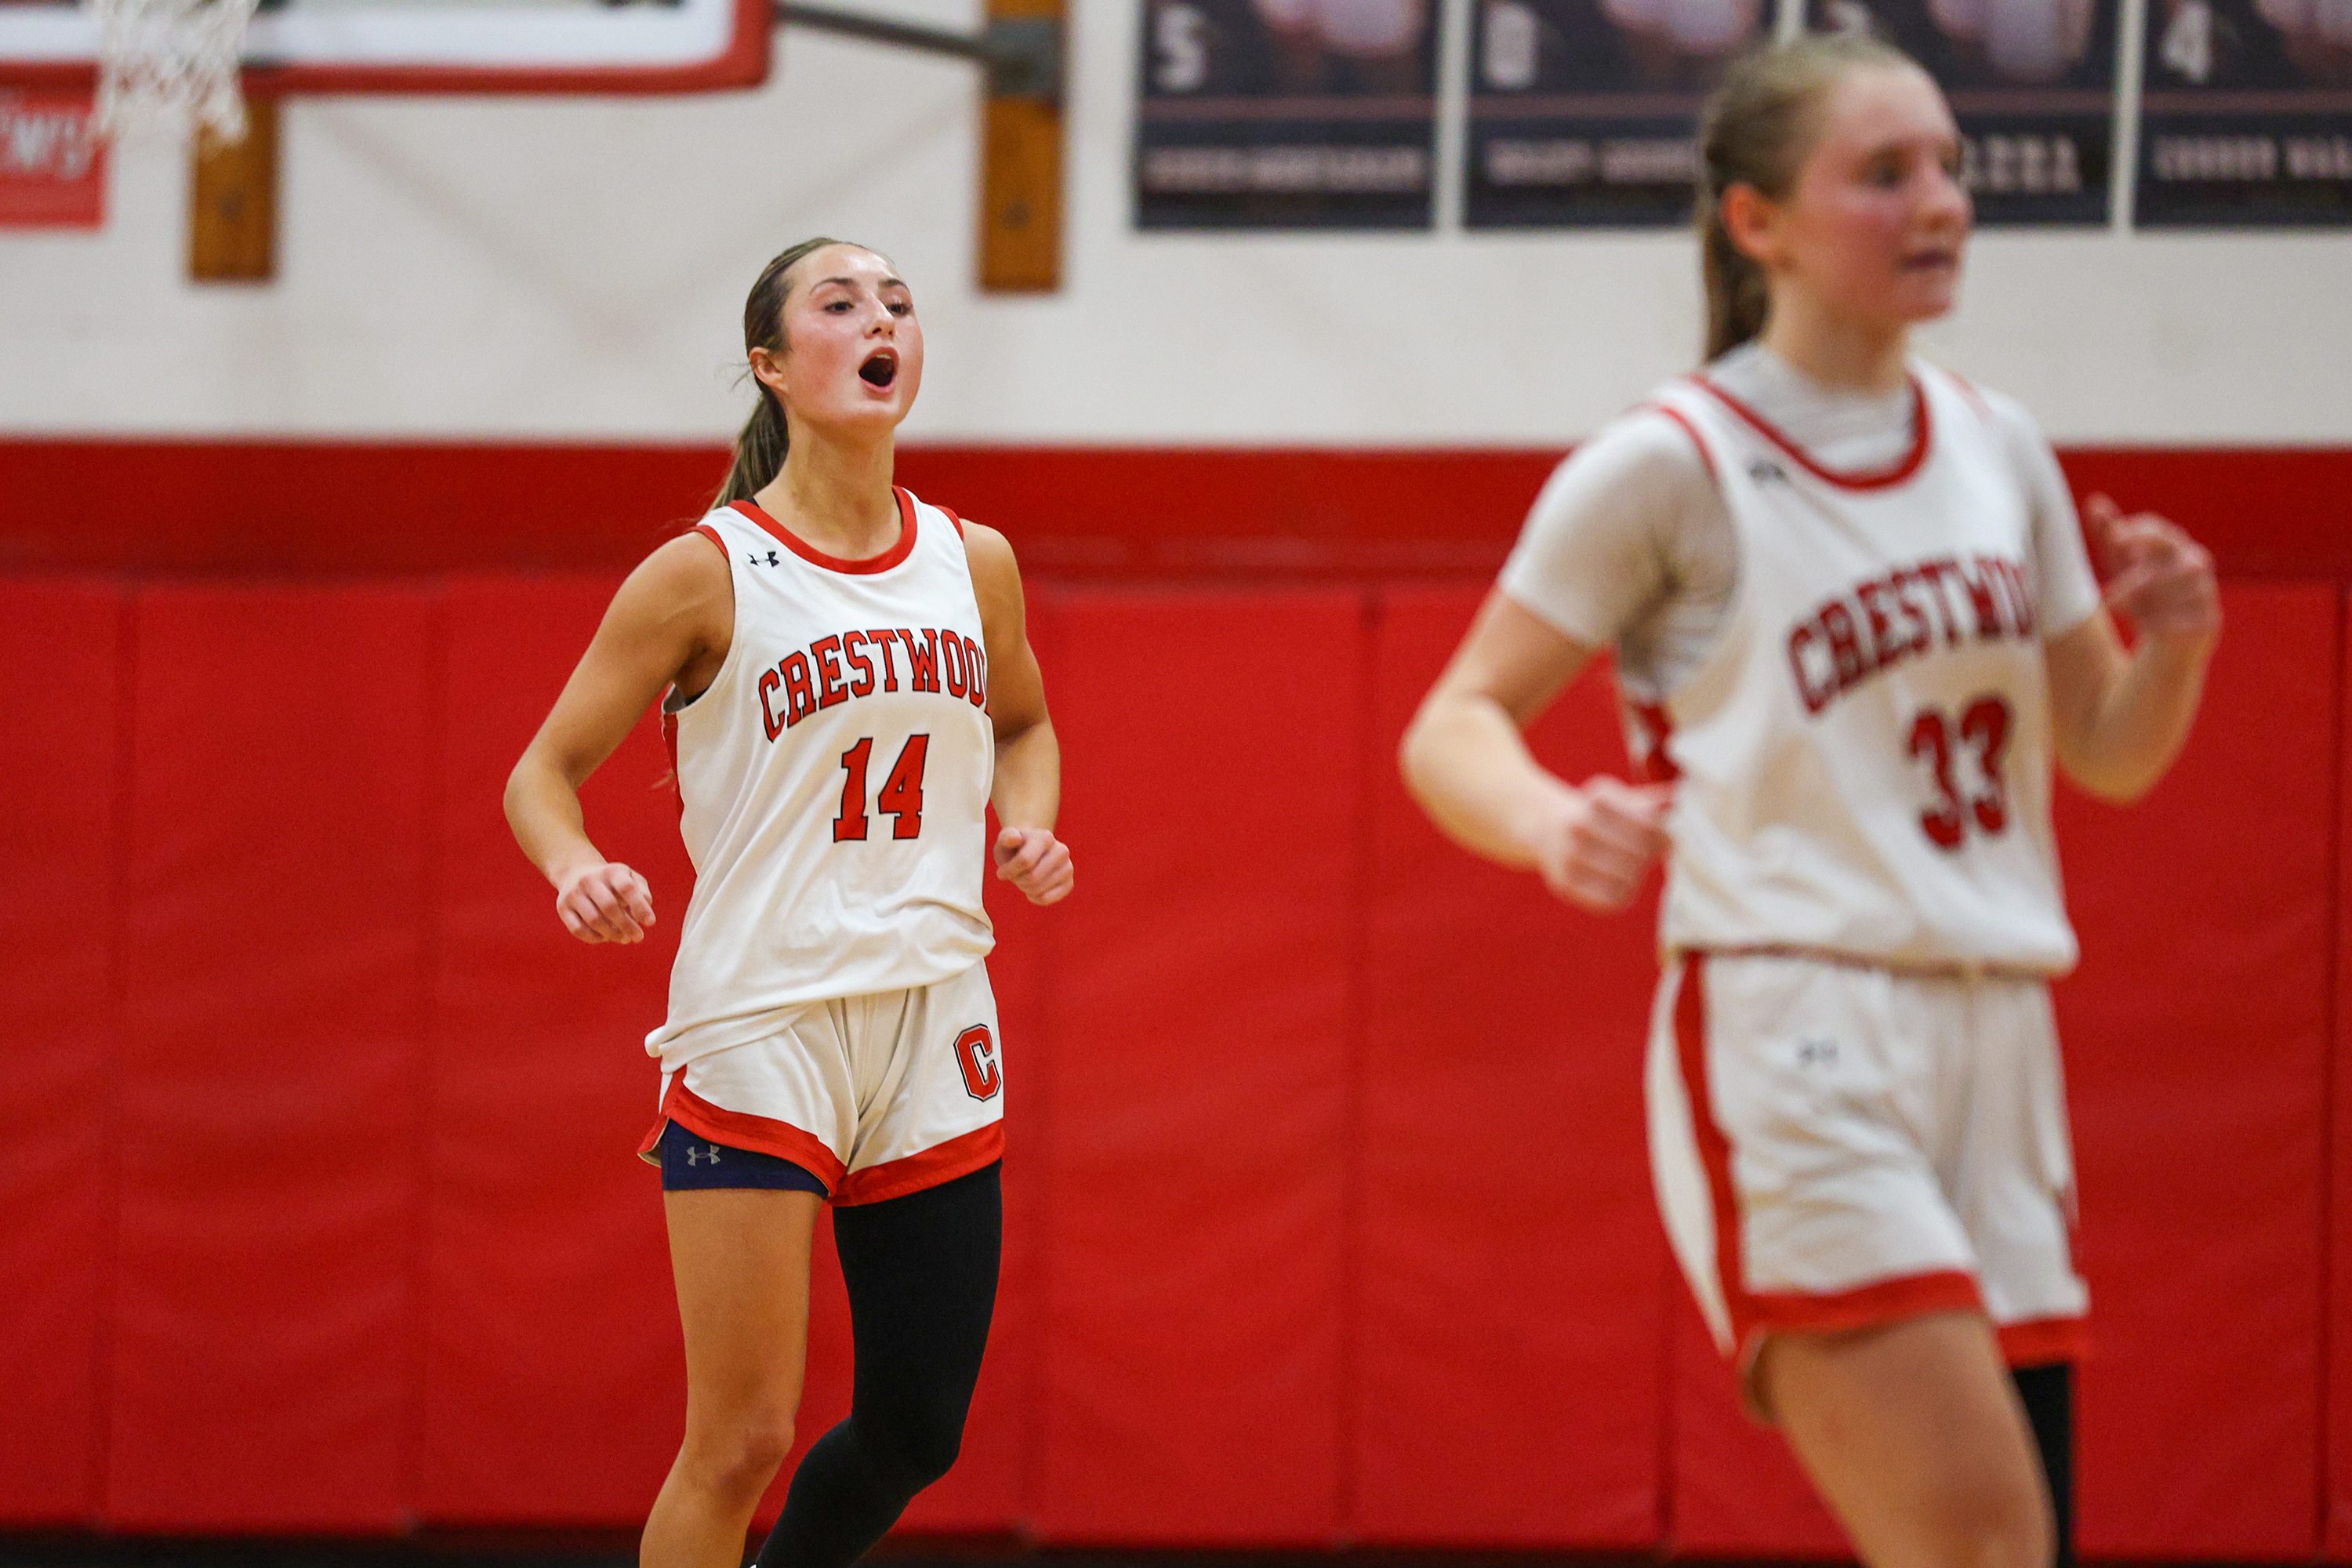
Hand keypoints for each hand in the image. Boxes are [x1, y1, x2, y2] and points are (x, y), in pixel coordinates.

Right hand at [554, 861, 655, 943]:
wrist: (578, 874)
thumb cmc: (613, 882)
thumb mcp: (631, 879)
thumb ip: (643, 895)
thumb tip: (643, 916)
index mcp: (611, 871)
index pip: (627, 888)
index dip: (640, 907)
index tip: (650, 923)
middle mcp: (589, 879)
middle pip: (609, 906)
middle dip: (627, 925)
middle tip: (638, 937)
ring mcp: (573, 893)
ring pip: (594, 920)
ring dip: (612, 934)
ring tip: (624, 938)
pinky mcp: (562, 907)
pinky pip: (578, 930)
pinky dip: (595, 938)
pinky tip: (606, 937)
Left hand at [994, 826, 1073, 905]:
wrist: (1031, 852)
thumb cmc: (1015, 847)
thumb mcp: (1005, 840)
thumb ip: (1006, 837)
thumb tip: (1014, 838)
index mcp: (1045, 837)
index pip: (1025, 861)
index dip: (1008, 870)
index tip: (1001, 872)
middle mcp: (1061, 851)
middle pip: (1033, 878)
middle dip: (1018, 880)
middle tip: (1014, 875)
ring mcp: (1068, 867)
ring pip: (1039, 890)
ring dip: (1025, 888)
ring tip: (1024, 878)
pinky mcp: (1069, 883)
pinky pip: (1046, 899)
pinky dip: (1034, 897)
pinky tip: (1032, 889)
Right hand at [1534, 776, 1671, 912]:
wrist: (1546, 827)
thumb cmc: (1597, 813)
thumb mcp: (1620, 798)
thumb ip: (1651, 801)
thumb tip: (1677, 800)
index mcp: (1599, 799)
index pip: (1650, 827)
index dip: (1665, 838)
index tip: (1666, 840)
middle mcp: (1579, 824)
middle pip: (1640, 854)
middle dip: (1649, 856)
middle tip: (1648, 855)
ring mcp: (1569, 855)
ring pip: (1627, 879)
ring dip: (1636, 876)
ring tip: (1632, 868)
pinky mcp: (1563, 883)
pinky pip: (1610, 900)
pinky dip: (1621, 895)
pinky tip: (1619, 883)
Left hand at [2084, 493, 2220, 649]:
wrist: (2167, 638)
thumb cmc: (2141, 594)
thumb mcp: (2120, 566)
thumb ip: (2109, 535)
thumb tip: (2095, 501)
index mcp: (2173, 546)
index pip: (2159, 530)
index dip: (2138, 531)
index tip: (2114, 537)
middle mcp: (2195, 562)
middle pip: (2173, 555)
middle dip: (2139, 576)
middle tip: (2109, 595)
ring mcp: (2205, 590)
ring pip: (2177, 588)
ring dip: (2146, 601)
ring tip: (2129, 611)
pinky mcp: (2209, 619)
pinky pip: (2182, 618)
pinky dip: (2158, 623)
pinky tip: (2148, 628)